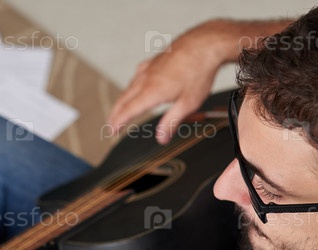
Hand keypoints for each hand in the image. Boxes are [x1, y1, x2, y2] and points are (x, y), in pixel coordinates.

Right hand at [108, 19, 289, 143]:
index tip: (112, 131)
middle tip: (111, 125)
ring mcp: (150, 68)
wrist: (206, 44)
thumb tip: (161, 138)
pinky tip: (136, 83)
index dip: (118, 122)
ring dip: (123, 99)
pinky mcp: (155, 60)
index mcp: (152, 92)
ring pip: (130, 86)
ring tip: (121, 109)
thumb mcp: (188, 103)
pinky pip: (139, 74)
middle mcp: (146, 79)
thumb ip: (171, 122)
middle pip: (124, 99)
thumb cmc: (199, 72)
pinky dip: (133, 83)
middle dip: (116, 113)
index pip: (128, 111)